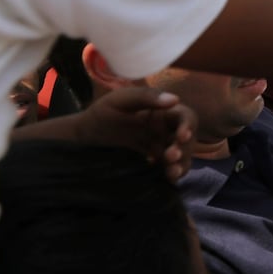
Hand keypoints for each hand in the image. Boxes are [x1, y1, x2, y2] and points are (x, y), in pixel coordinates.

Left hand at [75, 85, 197, 180]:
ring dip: (183, 163)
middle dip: (184, 148)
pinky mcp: (154, 163)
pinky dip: (174, 173)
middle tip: (169, 156)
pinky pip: (171, 168)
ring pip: (183, 155)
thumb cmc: (101, 114)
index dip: (188, 125)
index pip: (185, 116)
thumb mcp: (120, 100)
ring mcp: (161, 147)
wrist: (84, 138)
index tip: (181, 136)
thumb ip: (145, 97)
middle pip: (188, 138)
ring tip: (171, 171)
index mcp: (162, 111)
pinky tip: (169, 177)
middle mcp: (165, 129)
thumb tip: (175, 99)